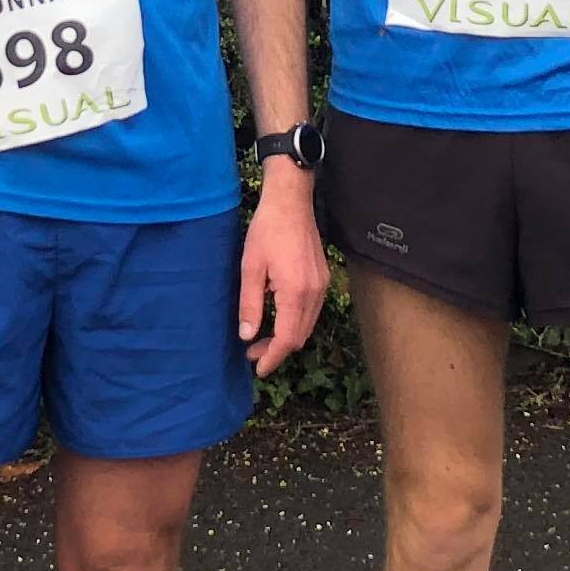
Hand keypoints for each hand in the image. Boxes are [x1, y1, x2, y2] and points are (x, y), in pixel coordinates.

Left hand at [236, 164, 327, 375]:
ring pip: (307, 325)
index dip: (272, 357)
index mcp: (295, 292)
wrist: (291, 202)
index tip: (258, 368)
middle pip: (300, 336)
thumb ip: (249, 304)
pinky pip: (311, 311)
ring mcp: (322, 285)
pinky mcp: (322, 278)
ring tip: (261, 339)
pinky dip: (296, 322)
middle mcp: (314, 293)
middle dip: (277, 350)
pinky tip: (277, 316)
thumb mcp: (250, 268)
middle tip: (252, 353)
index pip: (287, 338)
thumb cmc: (267, 231)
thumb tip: (246, 335)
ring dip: (287, 337)